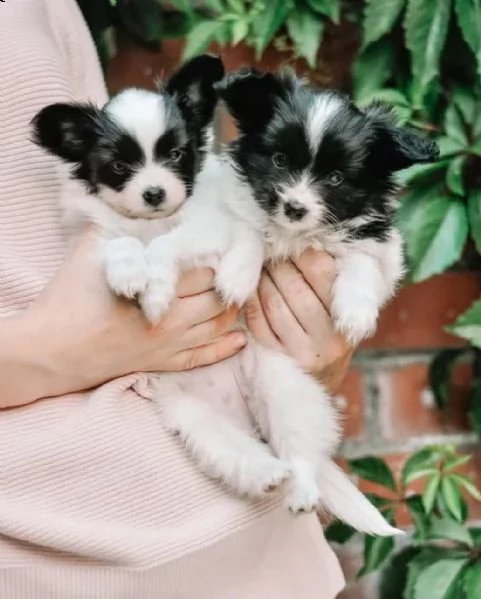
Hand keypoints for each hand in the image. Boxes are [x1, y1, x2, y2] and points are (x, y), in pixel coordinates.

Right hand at [1, 233, 245, 406]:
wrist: (52, 348)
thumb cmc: (69, 298)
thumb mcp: (93, 253)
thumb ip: (123, 234)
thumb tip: (146, 220)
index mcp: (158, 288)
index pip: (204, 273)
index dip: (213, 260)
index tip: (218, 250)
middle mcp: (172, 319)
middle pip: (216, 299)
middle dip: (227, 285)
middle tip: (233, 273)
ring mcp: (169, 345)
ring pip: (216, 327)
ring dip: (230, 312)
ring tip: (237, 298)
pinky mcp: (162, 363)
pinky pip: (202, 358)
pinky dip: (224, 349)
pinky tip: (240, 341)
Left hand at [244, 249, 351, 393]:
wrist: (321, 382)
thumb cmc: (331, 332)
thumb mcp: (343, 308)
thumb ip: (331, 279)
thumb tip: (305, 241)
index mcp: (349, 316)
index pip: (321, 270)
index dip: (302, 253)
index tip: (294, 248)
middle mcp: (329, 338)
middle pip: (293, 285)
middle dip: (278, 265)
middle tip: (272, 255)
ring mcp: (303, 352)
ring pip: (273, 302)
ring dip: (262, 280)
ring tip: (262, 270)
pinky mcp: (280, 360)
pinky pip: (258, 323)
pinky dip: (251, 302)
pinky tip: (252, 291)